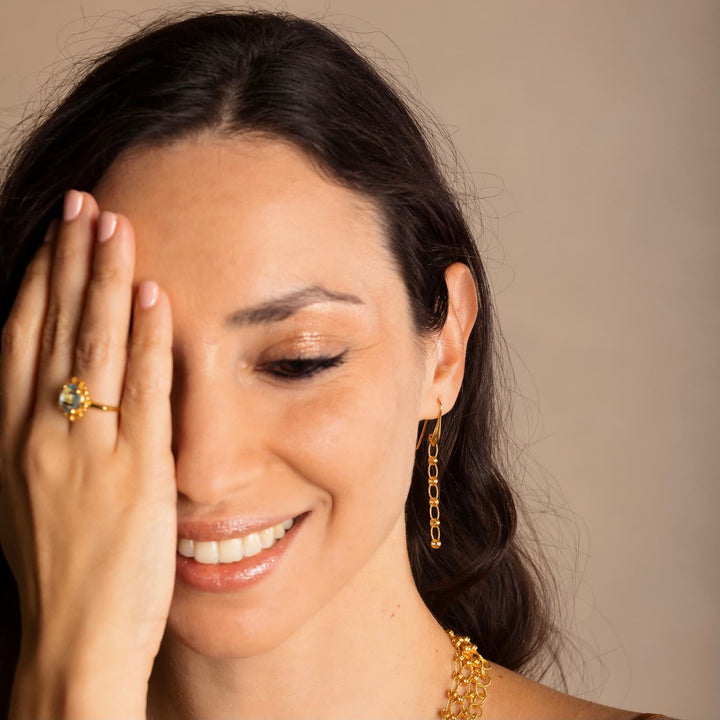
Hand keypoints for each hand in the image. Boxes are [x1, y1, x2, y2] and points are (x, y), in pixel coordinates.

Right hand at [0, 191, 176, 717]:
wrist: (71, 646)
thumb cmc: (57, 580)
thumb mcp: (26, 503)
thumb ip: (38, 448)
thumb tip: (52, 403)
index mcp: (10, 440)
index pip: (20, 341)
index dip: (38, 283)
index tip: (54, 238)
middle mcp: (39, 434)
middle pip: (52, 329)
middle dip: (68, 262)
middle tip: (85, 205)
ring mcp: (86, 451)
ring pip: (92, 347)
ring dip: (104, 282)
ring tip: (116, 226)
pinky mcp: (135, 473)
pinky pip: (141, 394)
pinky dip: (146, 341)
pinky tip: (154, 296)